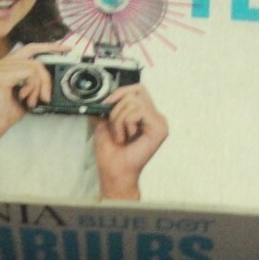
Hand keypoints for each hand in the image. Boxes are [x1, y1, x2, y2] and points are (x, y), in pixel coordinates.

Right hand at [0, 42, 68, 192]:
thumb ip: (33, 82)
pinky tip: (24, 98)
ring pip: (33, 66)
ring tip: (30, 101)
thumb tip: (49, 77)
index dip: (48, 47)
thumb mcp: (24, 94)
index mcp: (3, 65)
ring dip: (37, 87)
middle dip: (45, 78)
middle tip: (46, 96)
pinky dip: (32, 88)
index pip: (29, 49)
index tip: (65, 48)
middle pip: (34, 58)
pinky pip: (28, 74)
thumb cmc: (3, 115)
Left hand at [93, 83, 168, 199]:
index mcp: (146, 115)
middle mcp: (155, 118)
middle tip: (115, 129)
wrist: (114, 170)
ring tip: (121, 136)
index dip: (120, 92)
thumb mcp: (104, 123)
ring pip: (134, 102)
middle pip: (136, 92)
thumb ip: (104, 108)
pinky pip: (139, 111)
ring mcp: (160, 123)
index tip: (106, 105)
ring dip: (119, 119)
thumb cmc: (111, 153)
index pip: (138, 89)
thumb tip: (98, 96)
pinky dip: (126, 123)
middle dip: (117, 109)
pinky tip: (128, 138)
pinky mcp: (160, 129)